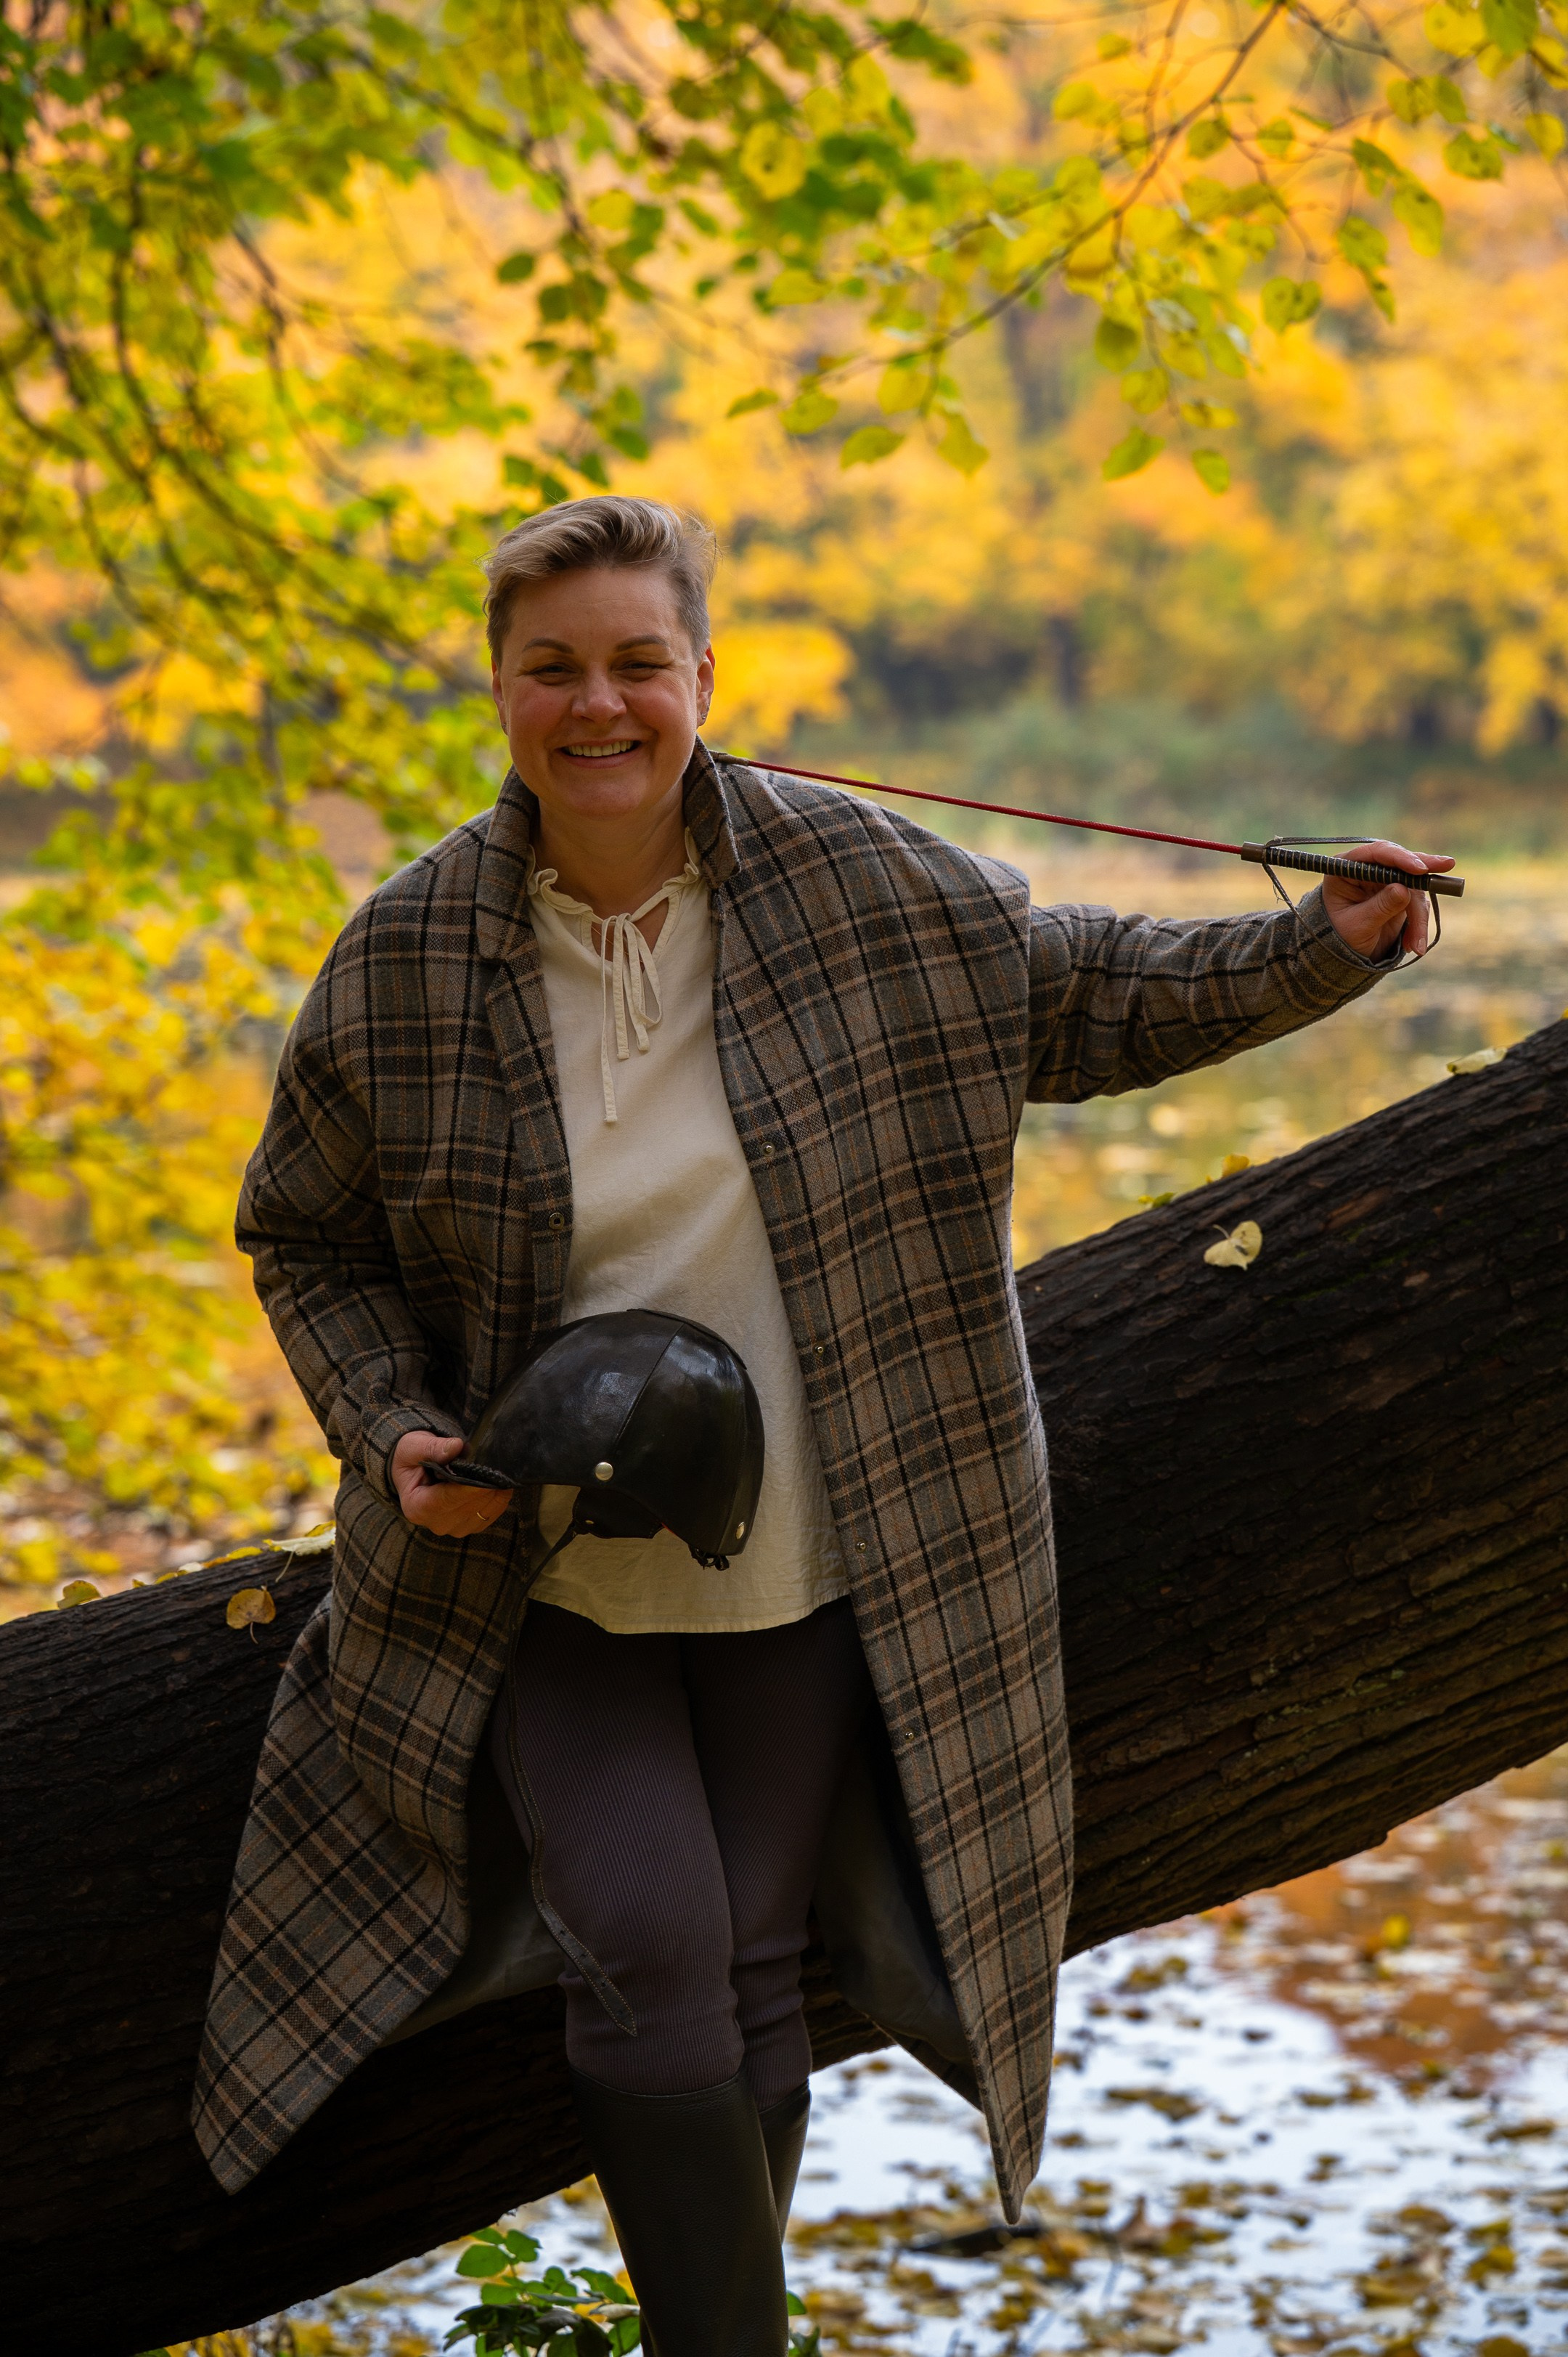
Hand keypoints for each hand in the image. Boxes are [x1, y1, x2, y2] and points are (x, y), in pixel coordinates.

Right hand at [392, 1431, 513, 1537]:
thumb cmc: (413, 1458)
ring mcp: (453, 1527)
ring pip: (481, 1513)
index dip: (466, 1490)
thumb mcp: (414, 1447)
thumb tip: (455, 1447)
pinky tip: (501, 1483)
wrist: (416, 1470)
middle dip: (484, 1488)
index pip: (444, 1501)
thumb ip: (432, 1447)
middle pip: (465, 1508)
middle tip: (497, 1468)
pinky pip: (489, 1516)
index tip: (484, 1477)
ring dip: (494, 1494)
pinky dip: (498, 1500)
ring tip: (500, 1473)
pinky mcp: (469, 1526)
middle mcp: (434, 1523)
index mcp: (415, 1507)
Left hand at [1322, 840, 1455, 961]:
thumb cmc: (1340, 937)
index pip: (1376, 853)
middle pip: (1401, 861)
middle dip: (1424, 870)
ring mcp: (1385, 879)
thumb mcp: (1357, 926)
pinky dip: (1418, 923)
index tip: (1420, 869)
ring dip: (1419, 916)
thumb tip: (1403, 889)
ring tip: (1416, 946)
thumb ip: (1379, 907)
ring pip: (1414, 887)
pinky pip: (1418, 903)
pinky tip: (1412, 944)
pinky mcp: (1401, 892)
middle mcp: (1367, 868)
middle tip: (1448, 865)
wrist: (1345, 954)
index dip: (1400, 857)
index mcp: (1346, 868)